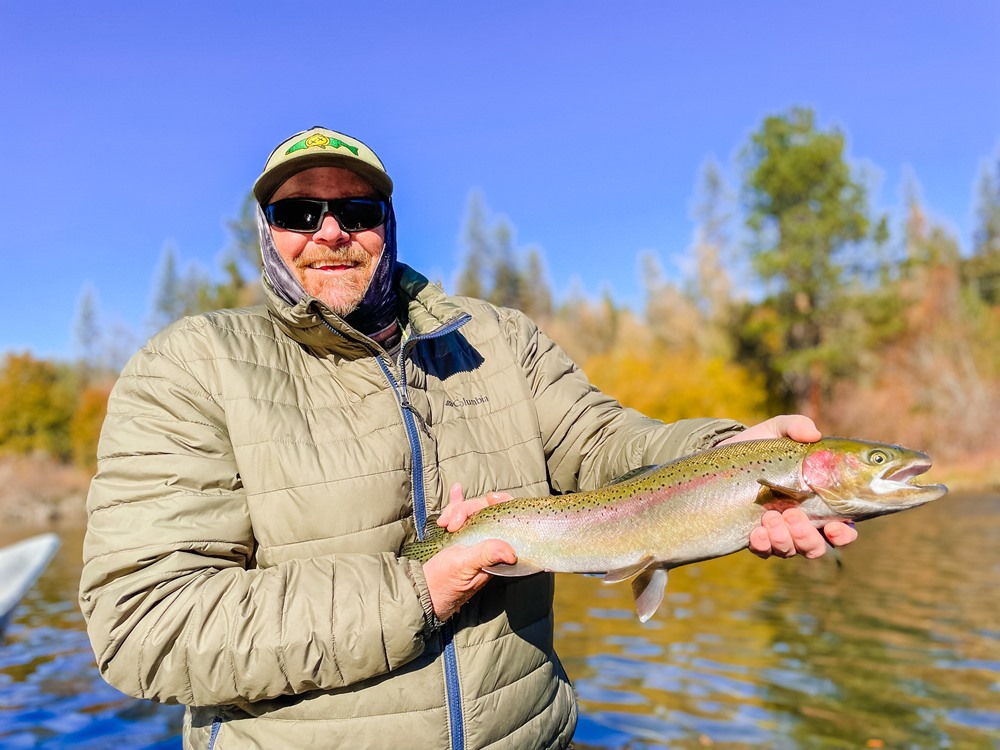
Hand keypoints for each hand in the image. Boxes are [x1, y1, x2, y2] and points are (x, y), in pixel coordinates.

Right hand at [423, 484, 516, 620]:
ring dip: (456, 510)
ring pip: (471, 512)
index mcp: (496, 552)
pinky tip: (456, 491)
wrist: (422, 592)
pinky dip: (457, 504)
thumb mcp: (464, 566)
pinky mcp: (458, 538)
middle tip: (450, 525)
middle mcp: (488, 543)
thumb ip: (486, 555)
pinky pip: (460, 516)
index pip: (508, 519)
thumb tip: (511, 552)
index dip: (502, 503)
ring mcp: (473, 540)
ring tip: (442, 523)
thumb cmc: (444, 583)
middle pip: (486, 511)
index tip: (490, 498)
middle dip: (467, 510)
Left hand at [723, 416, 858, 557]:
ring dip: (783, 539)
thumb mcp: (777, 430)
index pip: (842, 528)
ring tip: (769, 516)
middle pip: (816, 547)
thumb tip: (812, 434)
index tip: (834, 527)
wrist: (722, 457)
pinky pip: (763, 552)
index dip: (843, 534)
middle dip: (807, 536)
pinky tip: (756, 533)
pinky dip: (763, 546)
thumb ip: (796, 427)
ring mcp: (777, 532)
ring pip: (791, 551)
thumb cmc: (760, 446)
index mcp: (817, 502)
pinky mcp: (753, 536)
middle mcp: (801, 522)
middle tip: (792, 514)